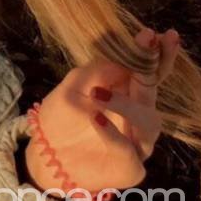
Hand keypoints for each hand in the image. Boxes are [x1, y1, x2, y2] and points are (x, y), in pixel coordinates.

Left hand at [24, 26, 179, 195]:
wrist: (45, 158)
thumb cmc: (60, 120)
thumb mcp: (71, 87)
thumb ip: (96, 71)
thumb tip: (122, 57)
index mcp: (126, 93)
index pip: (148, 71)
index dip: (155, 53)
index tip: (156, 34)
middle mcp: (138, 116)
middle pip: (153, 91)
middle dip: (154, 66)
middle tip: (151, 44)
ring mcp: (138, 142)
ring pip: (148, 121)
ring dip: (125, 104)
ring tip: (98, 94)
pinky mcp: (130, 166)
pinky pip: (128, 150)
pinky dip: (112, 134)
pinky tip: (96, 119)